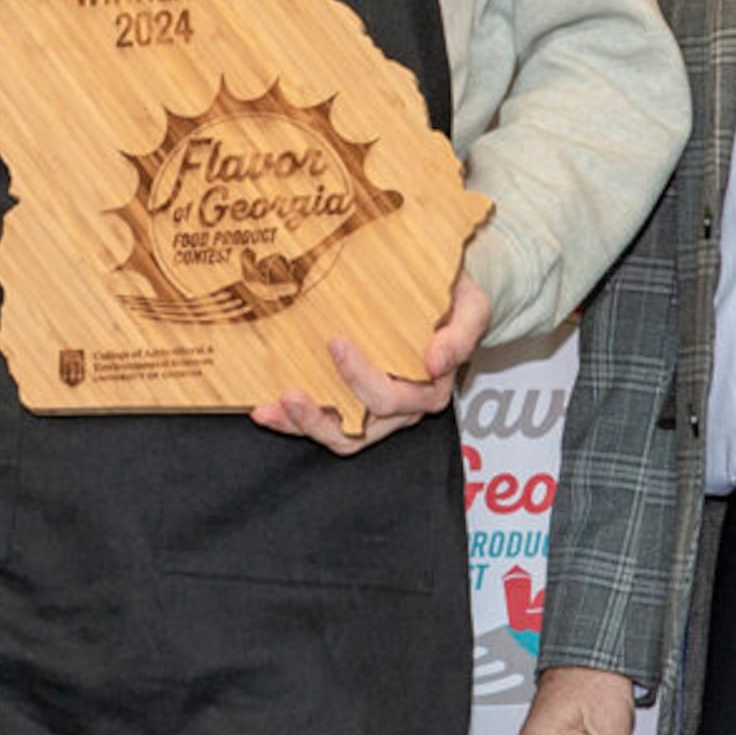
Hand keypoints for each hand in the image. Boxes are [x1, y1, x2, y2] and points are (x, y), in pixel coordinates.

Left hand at [251, 272, 487, 451]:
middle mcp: (402, 408)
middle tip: (290, 392)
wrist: (451, 299)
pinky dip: (293, 421)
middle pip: (359, 431)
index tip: (335, 342)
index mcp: (429, 390)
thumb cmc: (459, 302)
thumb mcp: (471, 309)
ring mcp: (376, 410)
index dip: (360, 378)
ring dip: (301, 426)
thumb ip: (459, 335)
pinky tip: (265, 408)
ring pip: (338, 435)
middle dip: (320, 417)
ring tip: (270, 410)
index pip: (390, 398)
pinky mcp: (354, 401)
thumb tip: (437, 361)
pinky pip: (326, 421)